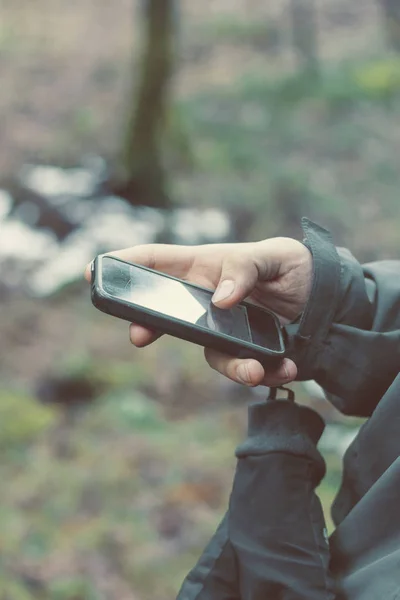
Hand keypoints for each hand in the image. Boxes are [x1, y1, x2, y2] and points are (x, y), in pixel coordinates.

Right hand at [85, 238, 312, 386]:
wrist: (324, 299)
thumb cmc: (290, 266)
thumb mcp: (274, 256)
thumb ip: (246, 269)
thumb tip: (221, 300)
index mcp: (205, 267)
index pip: (156, 262)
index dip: (122, 264)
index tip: (92, 272)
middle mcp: (205, 300)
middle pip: (165, 313)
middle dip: (146, 324)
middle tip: (137, 335)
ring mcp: (222, 329)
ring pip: (210, 354)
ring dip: (231, 368)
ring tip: (256, 372)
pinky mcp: (243, 352)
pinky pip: (243, 369)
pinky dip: (266, 375)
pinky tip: (286, 369)